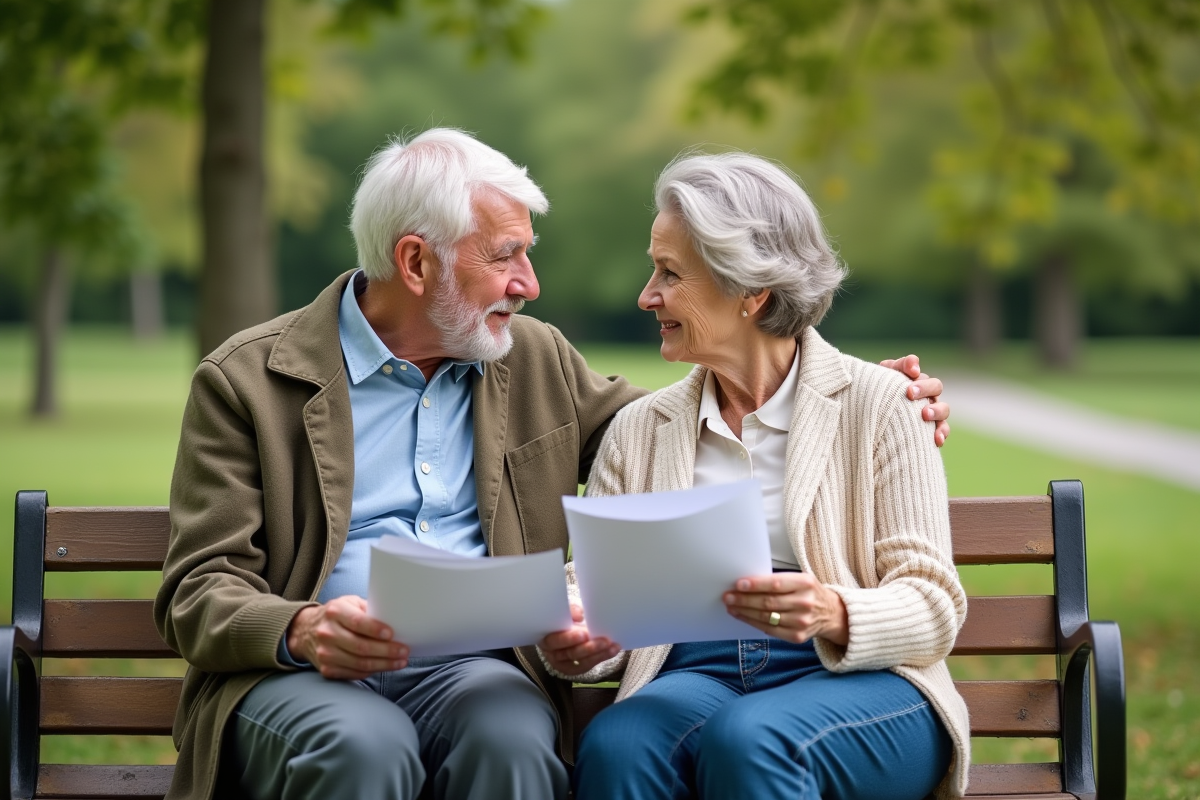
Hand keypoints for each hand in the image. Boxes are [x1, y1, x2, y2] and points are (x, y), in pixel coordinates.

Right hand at [286, 595, 408, 679]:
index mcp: (335, 612)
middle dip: (386, 651)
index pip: (357, 622)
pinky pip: (353, 673)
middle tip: (404, 651)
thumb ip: (368, 610)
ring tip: (400, 662)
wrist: (305, 631)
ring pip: (359, 663)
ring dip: (384, 664)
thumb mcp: (349, 603)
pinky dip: (371, 671)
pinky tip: (384, 667)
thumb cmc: (336, 616)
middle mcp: (327, 633)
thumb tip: (395, 619)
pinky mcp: (326, 669)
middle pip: (361, 647)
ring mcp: (325, 653)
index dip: (375, 629)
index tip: (392, 634)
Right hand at [537, 604, 619, 676]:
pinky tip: (612, 650)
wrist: (565, 624)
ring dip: (599, 654)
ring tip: (613, 646)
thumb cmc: (562, 615)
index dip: (568, 639)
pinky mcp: (574, 668)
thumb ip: (570, 609)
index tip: (584, 634)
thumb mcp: (564, 608)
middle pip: (570, 653)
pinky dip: (601, 657)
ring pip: (581, 662)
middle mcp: (552, 653)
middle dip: (588, 648)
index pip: (554, 641)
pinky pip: (588, 665)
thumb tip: (579, 614)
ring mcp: (563, 662)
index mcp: (545, 637)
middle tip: (605, 641)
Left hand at [723, 573, 848, 645]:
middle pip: (768, 602)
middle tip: (728, 596)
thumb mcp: (800, 579)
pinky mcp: (797, 636)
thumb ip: (778, 580)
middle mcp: (805, 603)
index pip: (775, 584)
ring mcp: (801, 622)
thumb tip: (747, 583)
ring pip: (766, 617)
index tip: (738, 584)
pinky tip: (742, 616)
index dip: (755, 585)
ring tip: (731, 606)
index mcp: (805, 583)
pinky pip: (769, 630)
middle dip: (744, 599)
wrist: (831, 613)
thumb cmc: (809, 592)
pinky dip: (753, 622)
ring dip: (745, 612)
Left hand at [879, 354, 950, 446]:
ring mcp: (931, 412)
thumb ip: (897, 367)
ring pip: (943, 408)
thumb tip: (915, 366)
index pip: (918, 372)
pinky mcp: (932, 430)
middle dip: (925, 388)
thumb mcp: (883, 379)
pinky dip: (942, 433)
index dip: (914, 368)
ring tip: (925, 414)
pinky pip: (943, 430)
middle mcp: (926, 395)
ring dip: (936, 410)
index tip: (911, 373)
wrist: (874, 421)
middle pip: (935, 386)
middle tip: (910, 393)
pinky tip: (937, 439)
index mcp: (915, 381)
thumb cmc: (879, 395)